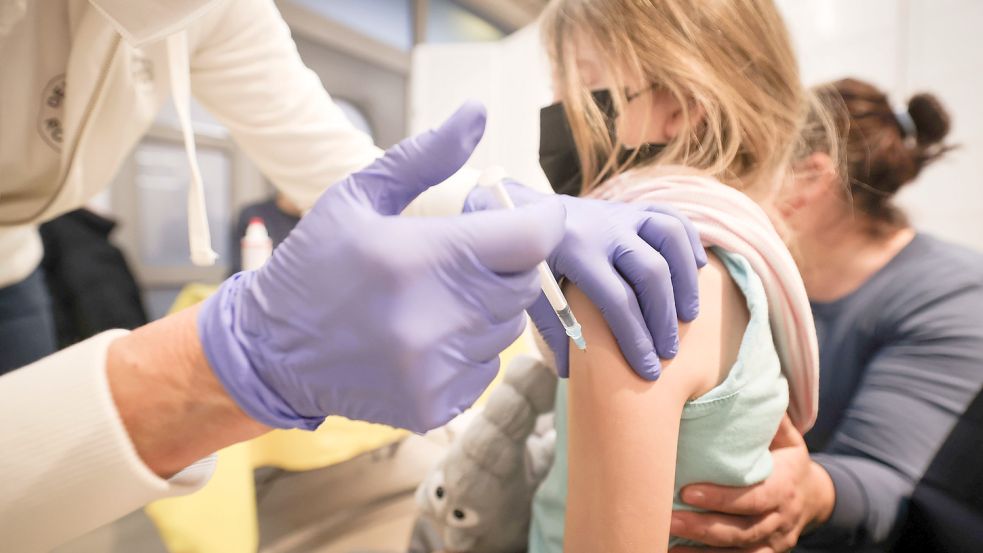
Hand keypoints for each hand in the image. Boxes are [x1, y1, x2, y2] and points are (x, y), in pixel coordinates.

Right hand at [198, 101, 566, 432]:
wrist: (271, 350)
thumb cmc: (316, 263)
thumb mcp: (359, 195)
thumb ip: (425, 156)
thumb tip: (477, 112)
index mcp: (418, 257)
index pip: (530, 241)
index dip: (537, 224)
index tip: (522, 221)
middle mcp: (433, 319)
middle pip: (523, 285)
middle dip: (504, 266)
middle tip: (459, 260)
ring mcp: (435, 369)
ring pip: (507, 328)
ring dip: (484, 309)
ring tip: (433, 300)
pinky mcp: (435, 405)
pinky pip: (486, 368)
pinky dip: (467, 350)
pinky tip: (424, 338)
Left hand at [465, 183, 705, 378]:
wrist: (524, 211)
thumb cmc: (529, 260)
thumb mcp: (531, 291)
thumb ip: (552, 327)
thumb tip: (571, 370)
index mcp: (575, 250)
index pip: (616, 300)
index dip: (636, 338)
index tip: (648, 369)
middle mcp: (603, 229)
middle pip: (650, 272)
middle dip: (663, 318)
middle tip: (669, 351)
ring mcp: (621, 215)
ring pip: (669, 238)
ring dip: (684, 279)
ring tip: (688, 315)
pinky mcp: (632, 208)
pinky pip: (672, 218)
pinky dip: (689, 242)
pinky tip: (696, 269)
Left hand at [669, 417, 834, 552]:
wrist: (814, 496)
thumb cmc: (785, 458)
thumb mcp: (785, 437)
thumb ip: (767, 418)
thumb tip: (741, 383)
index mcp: (784, 485)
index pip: (754, 496)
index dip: (722, 498)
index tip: (687, 491)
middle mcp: (781, 518)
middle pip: (743, 530)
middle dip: (704, 527)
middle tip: (668, 518)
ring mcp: (774, 541)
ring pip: (739, 552)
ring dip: (702, 551)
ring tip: (664, 540)